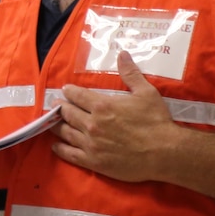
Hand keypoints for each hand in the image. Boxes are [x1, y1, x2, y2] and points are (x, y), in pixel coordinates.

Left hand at [52, 50, 181, 181]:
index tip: (65, 90)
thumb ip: (130, 73)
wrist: (163, 152)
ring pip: (66, 133)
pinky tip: (55, 145)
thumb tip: (122, 54)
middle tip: (55, 105)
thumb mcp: (145, 92)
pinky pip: (70, 154)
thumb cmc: (156, 121)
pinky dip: (60, 149)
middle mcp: (92, 124)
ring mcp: (91, 144)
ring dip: (56, 126)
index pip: (77, 96)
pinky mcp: (93, 161)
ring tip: (51, 123)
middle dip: (60, 108)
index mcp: (102, 105)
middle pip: (68, 114)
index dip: (69, 92)